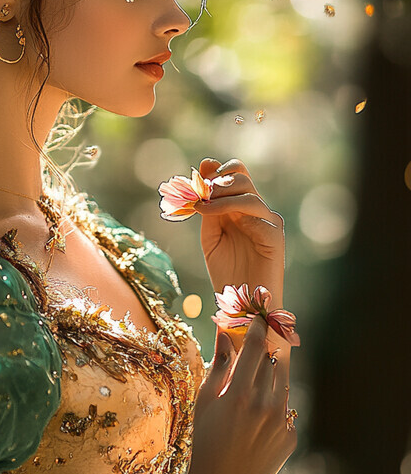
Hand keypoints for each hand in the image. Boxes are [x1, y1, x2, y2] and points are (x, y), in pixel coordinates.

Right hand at [169, 316, 296, 473]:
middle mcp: (265, 405)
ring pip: (282, 384)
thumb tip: (224, 334)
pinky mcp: (290, 437)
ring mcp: (281, 422)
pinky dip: (272, 405)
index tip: (259, 317)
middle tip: (258, 345)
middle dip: (266, 351)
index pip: (256, 348)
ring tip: (252, 384)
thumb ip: (218, 365)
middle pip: (274, 362)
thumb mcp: (205, 399)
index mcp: (240, 393)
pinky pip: (284, 409)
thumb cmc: (205, 439)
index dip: (259, 328)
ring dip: (270, 376)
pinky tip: (254, 418)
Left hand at [194, 157, 284, 310]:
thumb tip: (205, 167)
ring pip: (248, 192)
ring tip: (201, 206)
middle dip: (216, 180)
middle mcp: (257, 211)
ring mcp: (268, 222)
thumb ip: (207, 206)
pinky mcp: (275, 237)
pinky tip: (214, 217)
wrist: (241, 306)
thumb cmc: (226, 272)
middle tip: (198, 193)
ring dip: (221, 194)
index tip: (197, 176)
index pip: (235, 173)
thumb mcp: (209, 235)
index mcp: (241, 208)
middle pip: (241, 176)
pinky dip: (231, 209)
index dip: (216, 170)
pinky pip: (257, 213)